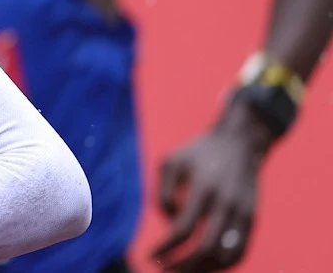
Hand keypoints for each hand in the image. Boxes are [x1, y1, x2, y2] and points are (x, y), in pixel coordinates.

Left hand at [151, 126, 263, 271]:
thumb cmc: (198, 152)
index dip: (166, 248)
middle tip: (164, 269)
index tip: (150, 255)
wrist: (240, 142)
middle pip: (205, 248)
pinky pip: (240, 252)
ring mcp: (243, 214)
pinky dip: (222, 265)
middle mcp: (226, 204)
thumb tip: (169, 225)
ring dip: (204, 270)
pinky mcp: (252, 219)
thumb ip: (162, 194)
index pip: (183, 229)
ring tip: (183, 270)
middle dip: (183, 265)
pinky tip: (203, 265)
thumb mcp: (171, 163)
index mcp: (204, 189)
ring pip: (227, 257)